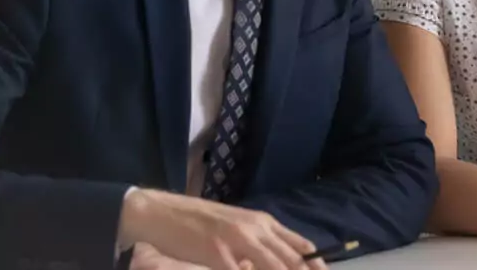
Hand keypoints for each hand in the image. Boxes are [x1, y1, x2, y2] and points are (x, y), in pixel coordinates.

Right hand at [119, 189, 328, 269]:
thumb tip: (270, 264)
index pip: (300, 246)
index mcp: (263, 222)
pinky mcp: (218, 254)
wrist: (161, 212)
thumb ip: (256, 245)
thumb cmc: (198, 223)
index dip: (315, 265)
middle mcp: (256, 229)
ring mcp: (238, 241)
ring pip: (274, 266)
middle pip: (292, 259)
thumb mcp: (235, 228)